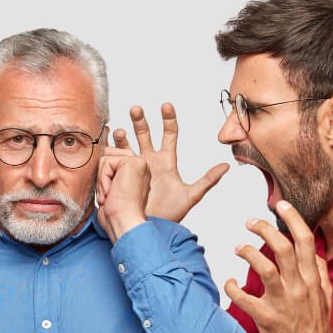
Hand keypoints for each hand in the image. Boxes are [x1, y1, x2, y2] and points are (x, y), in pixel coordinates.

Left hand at [96, 145, 149, 241]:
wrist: (124, 223)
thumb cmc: (117, 213)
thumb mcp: (109, 188)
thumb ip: (109, 170)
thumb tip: (103, 151)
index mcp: (136, 172)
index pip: (112, 160)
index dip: (103, 176)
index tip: (109, 195)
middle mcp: (140, 166)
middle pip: (108, 157)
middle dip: (102, 177)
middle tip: (108, 196)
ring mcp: (139, 163)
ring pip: (105, 160)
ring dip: (102, 181)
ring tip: (110, 195)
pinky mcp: (133, 162)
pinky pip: (106, 162)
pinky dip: (103, 179)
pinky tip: (111, 193)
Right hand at [113, 103, 228, 222]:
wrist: (152, 227)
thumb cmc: (170, 214)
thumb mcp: (191, 196)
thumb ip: (208, 180)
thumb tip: (226, 166)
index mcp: (167, 161)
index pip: (169, 134)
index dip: (168, 119)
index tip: (166, 105)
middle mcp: (150, 161)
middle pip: (145, 134)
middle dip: (140, 121)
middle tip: (136, 109)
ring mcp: (135, 168)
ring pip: (127, 146)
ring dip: (123, 137)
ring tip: (119, 132)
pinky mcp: (123, 177)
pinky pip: (115, 160)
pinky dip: (109, 150)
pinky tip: (106, 143)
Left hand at [224, 200, 332, 332]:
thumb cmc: (317, 325)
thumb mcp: (326, 295)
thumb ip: (319, 271)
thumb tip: (312, 252)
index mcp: (312, 278)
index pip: (305, 240)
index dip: (292, 219)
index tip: (279, 204)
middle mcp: (299, 286)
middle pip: (282, 247)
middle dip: (264, 229)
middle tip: (249, 222)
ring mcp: (283, 302)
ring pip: (265, 268)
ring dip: (248, 252)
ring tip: (238, 247)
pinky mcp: (267, 318)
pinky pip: (245, 298)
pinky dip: (232, 287)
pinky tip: (229, 282)